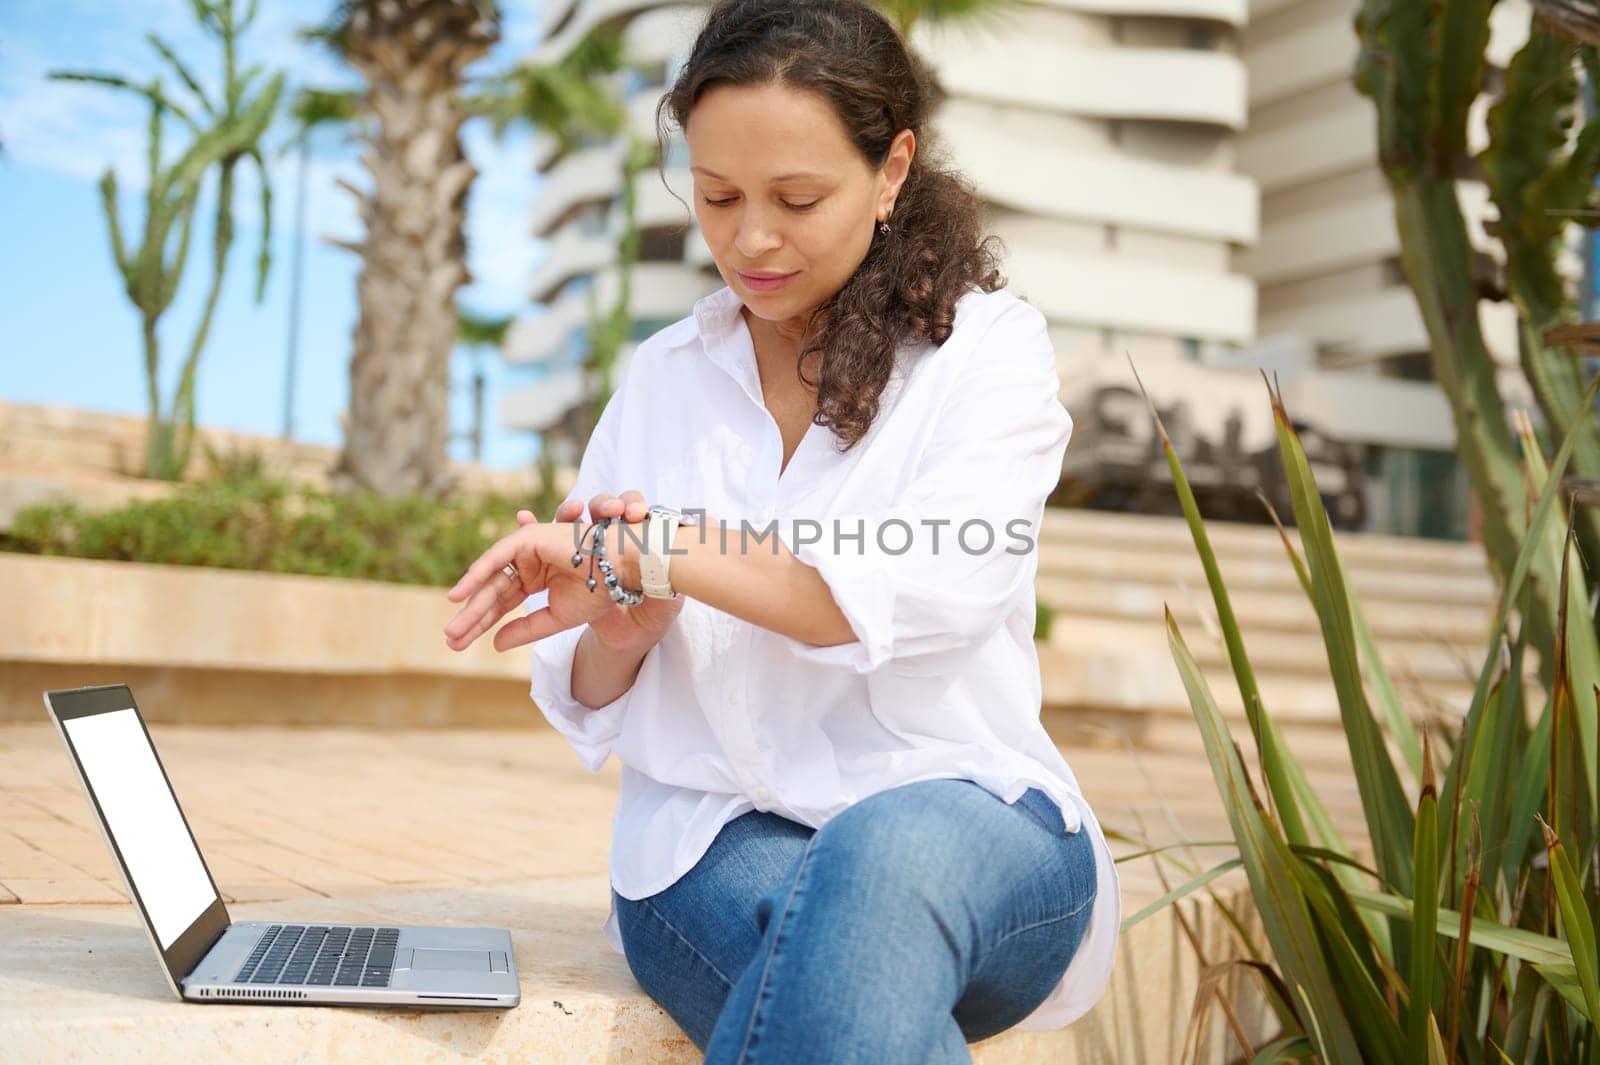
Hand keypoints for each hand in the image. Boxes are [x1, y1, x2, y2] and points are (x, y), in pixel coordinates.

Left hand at [441, 490, 682, 654]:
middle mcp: (529, 563)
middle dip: (472, 618)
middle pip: (493, 593)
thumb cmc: (599, 590)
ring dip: (471, 602)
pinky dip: (477, 575)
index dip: (482, 624)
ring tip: (453, 627)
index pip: (503, 604)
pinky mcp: (529, 537)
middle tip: (451, 640)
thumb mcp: (556, 618)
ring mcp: (528, 549)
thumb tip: (494, 643)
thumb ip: (526, 629)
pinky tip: (460, 595)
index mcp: (537, 579)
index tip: (460, 645)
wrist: (622, 570)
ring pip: (491, 578)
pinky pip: (496, 558)